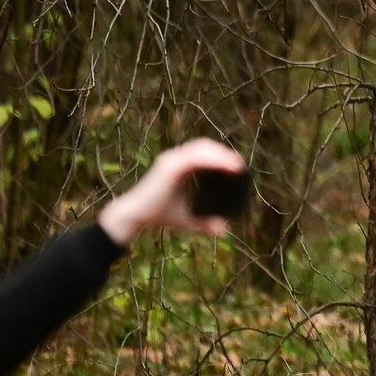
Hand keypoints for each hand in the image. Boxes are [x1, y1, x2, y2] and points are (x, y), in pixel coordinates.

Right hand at [98, 138, 245, 245]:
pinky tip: (226, 166)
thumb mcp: (187, 219)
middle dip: (224, 152)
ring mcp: (171, 160)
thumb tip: (224, 229)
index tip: (238, 164)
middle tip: (240, 164)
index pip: (202, 152)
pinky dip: (212, 159)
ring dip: (221, 154)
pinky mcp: (169, 167)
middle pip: (204, 146)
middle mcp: (174, 159)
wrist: (135, 218)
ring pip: (201, 148)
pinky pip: (194, 157)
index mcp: (178, 166)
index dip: (221, 154)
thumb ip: (205, 222)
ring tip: (237, 165)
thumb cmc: (158, 216)